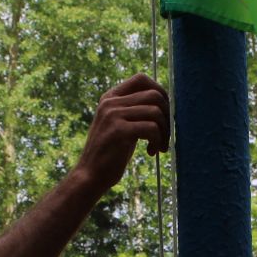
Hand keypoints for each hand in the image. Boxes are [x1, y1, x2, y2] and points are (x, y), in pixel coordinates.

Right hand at [74, 74, 169, 191]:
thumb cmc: (110, 154)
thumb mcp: (120, 124)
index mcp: (110, 97)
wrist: (90, 176)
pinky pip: (152, 128)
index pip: (141, 79)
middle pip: (154, 95)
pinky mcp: (118, 130)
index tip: (164, 113)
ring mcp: (113, 115)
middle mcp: (110, 102)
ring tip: (158, 147)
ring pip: (156, 111)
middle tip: (165, 136)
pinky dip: (158, 141)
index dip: (160, 92)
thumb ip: (134, 110)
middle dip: (167, 116)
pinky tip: (151, 152)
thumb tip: (164, 101)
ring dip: (164, 132)